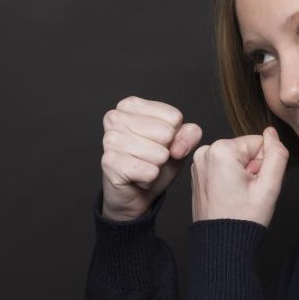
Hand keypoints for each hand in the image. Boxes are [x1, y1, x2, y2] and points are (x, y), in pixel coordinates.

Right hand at [99, 96, 201, 222]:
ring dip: (157, 166)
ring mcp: (110, 140)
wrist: (134, 193)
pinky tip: (137, 177)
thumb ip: (189, 135)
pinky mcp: (110, 163)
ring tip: (143, 166)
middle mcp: (116, 118)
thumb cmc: (153, 163)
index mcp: (131, 106)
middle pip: (166, 133)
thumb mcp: (178, 144)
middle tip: (150, 157)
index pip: (173, 117)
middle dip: (165, 151)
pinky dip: (149, 180)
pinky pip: (149, 172)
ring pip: (158, 154)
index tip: (160, 143)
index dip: (174, 136)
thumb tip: (179, 144)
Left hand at [190, 126, 286, 226]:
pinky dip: (230, 179)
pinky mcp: (198, 172)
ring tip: (238, 195)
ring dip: (242, 174)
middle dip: (252, 169)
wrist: (221, 244)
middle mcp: (205, 152)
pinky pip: (223, 167)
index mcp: (221, 150)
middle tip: (248, 192)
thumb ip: (277, 154)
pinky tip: (230, 196)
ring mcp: (198, 163)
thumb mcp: (269, 186)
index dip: (264, 164)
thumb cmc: (243, 219)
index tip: (256, 184)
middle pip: (245, 150)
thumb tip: (271, 133)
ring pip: (235, 158)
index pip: (258, 143)